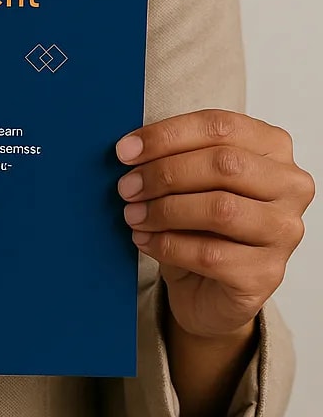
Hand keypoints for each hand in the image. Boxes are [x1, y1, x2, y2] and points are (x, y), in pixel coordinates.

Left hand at [116, 109, 313, 339]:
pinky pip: (209, 254)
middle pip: (224, 164)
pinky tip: (144, 240)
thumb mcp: (191, 180)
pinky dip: (167, 245)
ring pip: (220, 209)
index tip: (126, 150)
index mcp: (273, 148)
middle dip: (165, 173)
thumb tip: (131, 148)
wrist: (209, 289)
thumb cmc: (201, 224)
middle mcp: (290, 187)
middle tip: (128, 187)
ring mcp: (284, 232)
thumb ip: (174, 156)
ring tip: (134, 214)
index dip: (167, 135)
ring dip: (165, 210)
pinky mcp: (267, 273)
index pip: (221, 127)